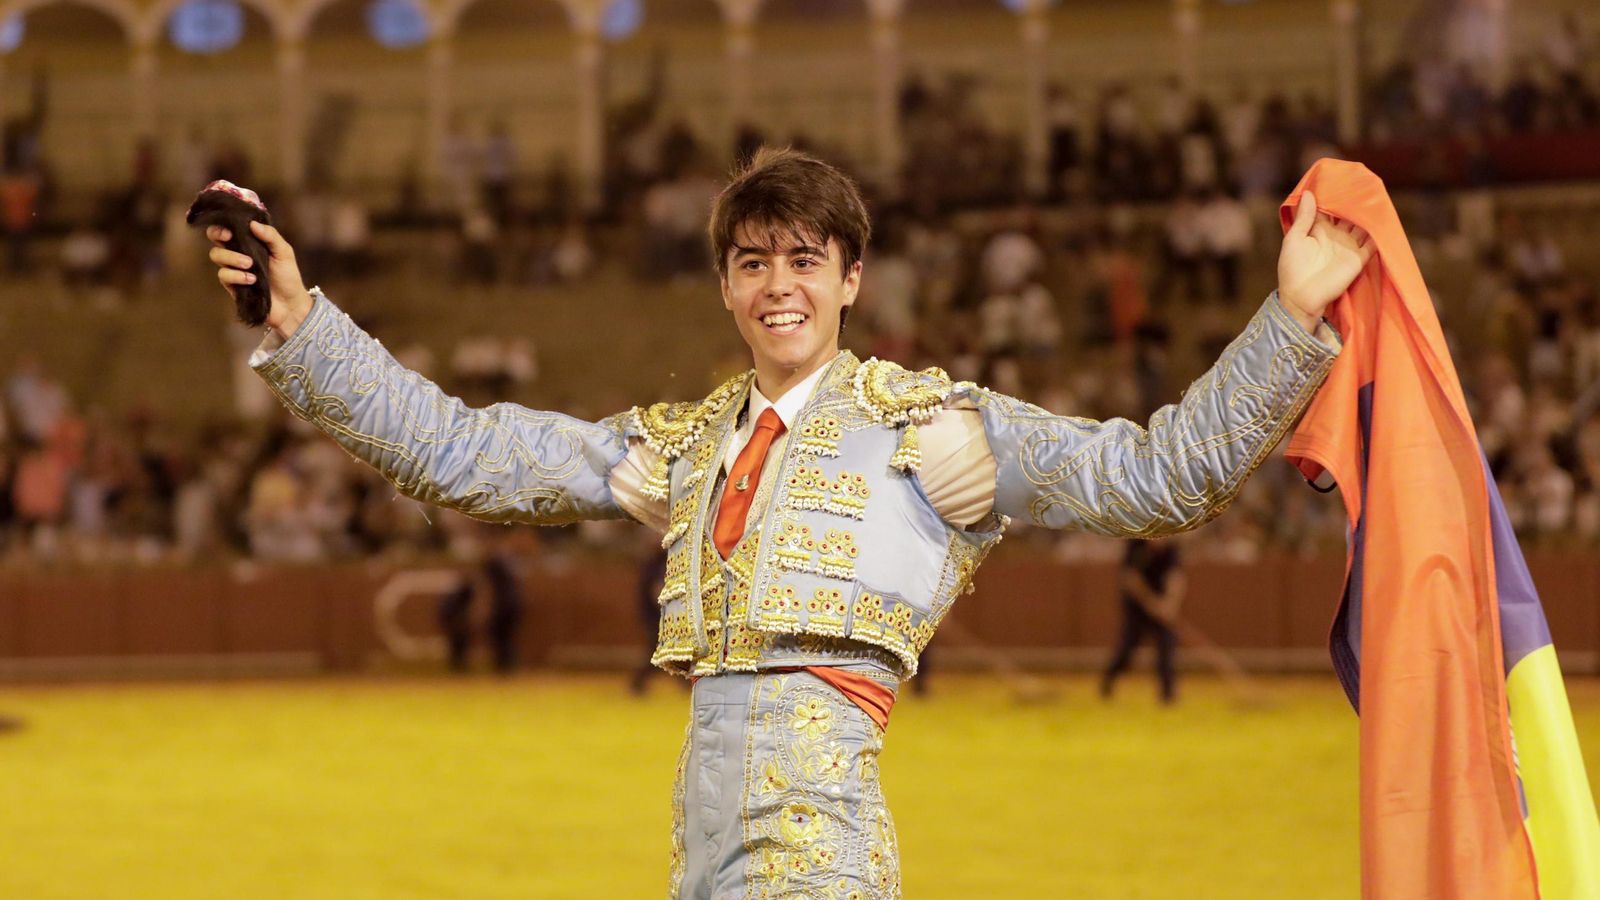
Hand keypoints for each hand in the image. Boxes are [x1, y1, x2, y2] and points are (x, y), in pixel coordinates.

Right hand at [208, 220, 313, 336]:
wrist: (290, 304)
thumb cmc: (288, 276)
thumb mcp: (284, 252)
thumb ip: (271, 236)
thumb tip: (253, 223)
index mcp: (249, 242)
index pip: (228, 228)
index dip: (223, 225)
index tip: (230, 228)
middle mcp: (238, 253)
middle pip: (215, 239)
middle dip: (218, 235)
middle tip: (229, 237)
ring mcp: (233, 269)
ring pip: (216, 255)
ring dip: (231, 257)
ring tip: (250, 265)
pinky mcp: (232, 285)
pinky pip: (223, 275)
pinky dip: (236, 276)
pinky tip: (251, 280)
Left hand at [1277, 190, 1375, 331]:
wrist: (1301, 297)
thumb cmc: (1292, 268)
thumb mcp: (1294, 239)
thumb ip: (1304, 217)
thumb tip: (1308, 193)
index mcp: (1318, 230)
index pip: (1330, 208)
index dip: (1335, 196)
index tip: (1341, 179)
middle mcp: (1336, 236)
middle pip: (1349, 214)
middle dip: (1355, 201)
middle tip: (1363, 182)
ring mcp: (1349, 246)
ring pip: (1362, 225)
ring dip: (1369, 213)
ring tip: (1377, 195)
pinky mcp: (1359, 258)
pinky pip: (1372, 242)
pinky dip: (1378, 231)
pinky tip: (1384, 217)